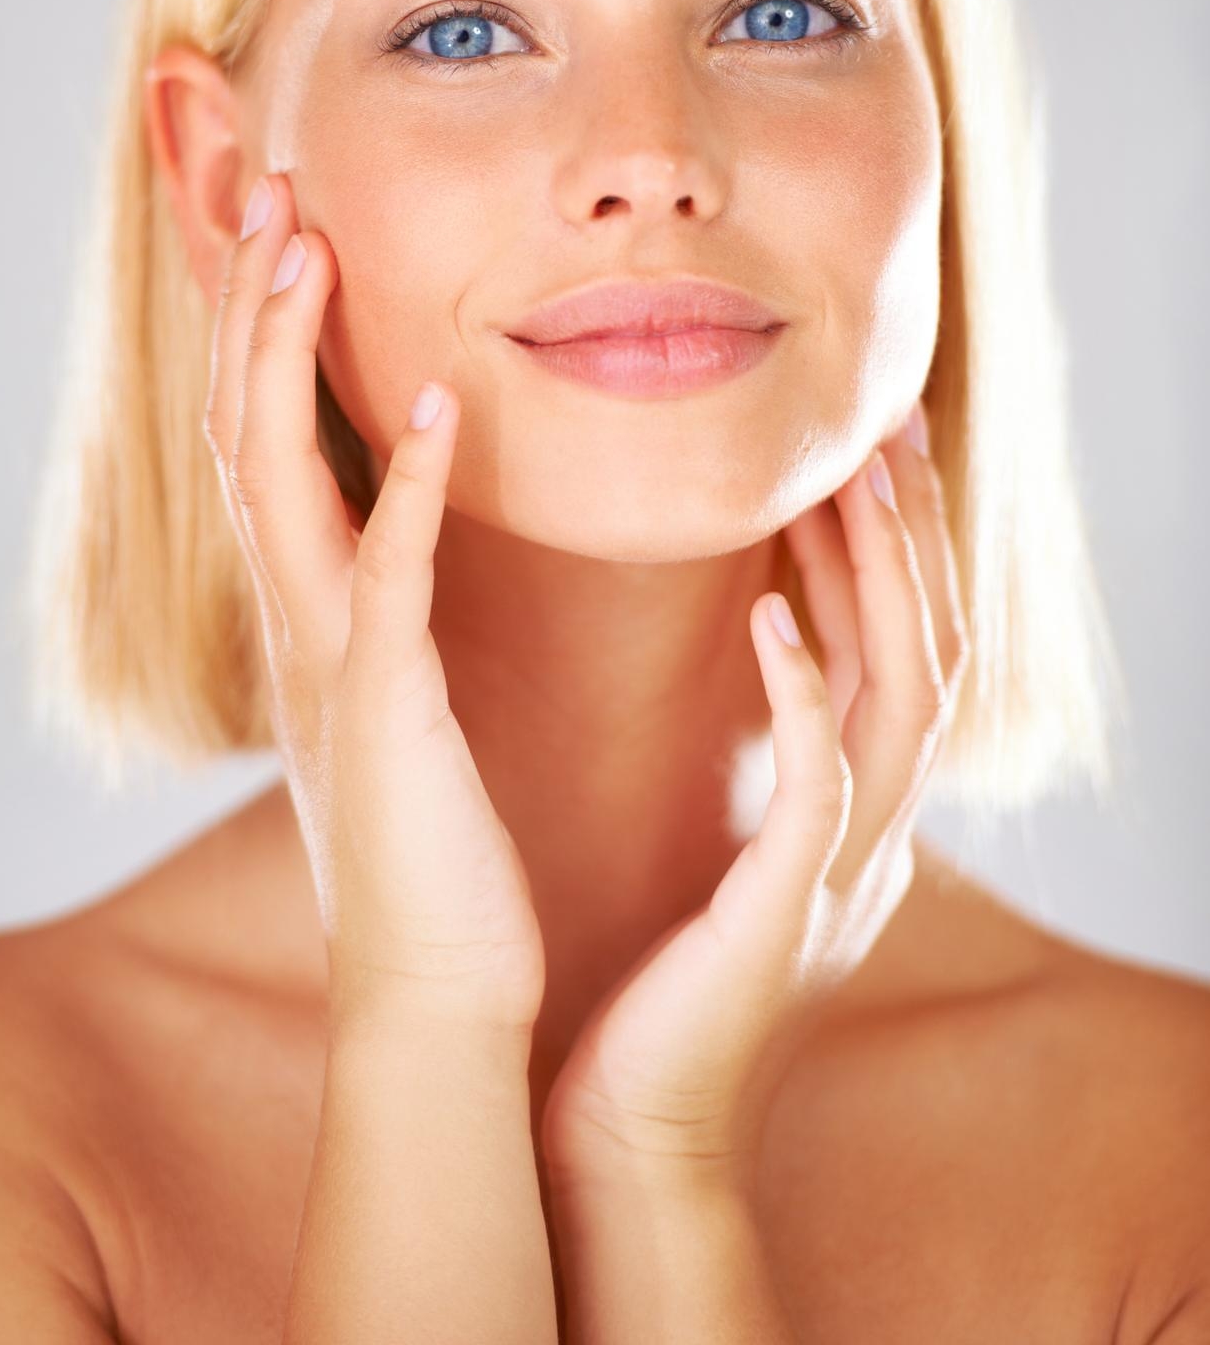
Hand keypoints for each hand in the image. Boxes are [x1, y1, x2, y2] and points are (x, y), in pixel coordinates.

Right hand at [203, 171, 545, 1035]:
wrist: (435, 985)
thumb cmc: (431, 840)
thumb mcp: (395, 695)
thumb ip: (388, 601)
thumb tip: (404, 518)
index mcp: (305, 610)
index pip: (259, 438)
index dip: (261, 329)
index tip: (289, 223)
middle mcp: (293, 620)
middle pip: (241, 428)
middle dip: (251, 304)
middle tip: (272, 187)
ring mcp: (328, 660)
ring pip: (275, 478)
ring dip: (285, 355)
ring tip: (306, 245)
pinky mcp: (385, 708)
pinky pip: (387, 576)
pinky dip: (410, 487)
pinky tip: (446, 406)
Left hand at [539, 406, 967, 1190]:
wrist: (630, 1125)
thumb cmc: (657, 984)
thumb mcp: (728, 852)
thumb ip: (759, 768)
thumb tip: (752, 672)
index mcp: (855, 818)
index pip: (901, 658)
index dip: (895, 557)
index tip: (867, 457)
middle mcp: (873, 837)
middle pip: (930, 657)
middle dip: (913, 544)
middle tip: (887, 434)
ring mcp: (843, 873)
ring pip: (901, 699)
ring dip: (877, 586)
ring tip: (847, 485)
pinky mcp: (788, 907)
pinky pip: (822, 782)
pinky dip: (807, 691)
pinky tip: (770, 614)